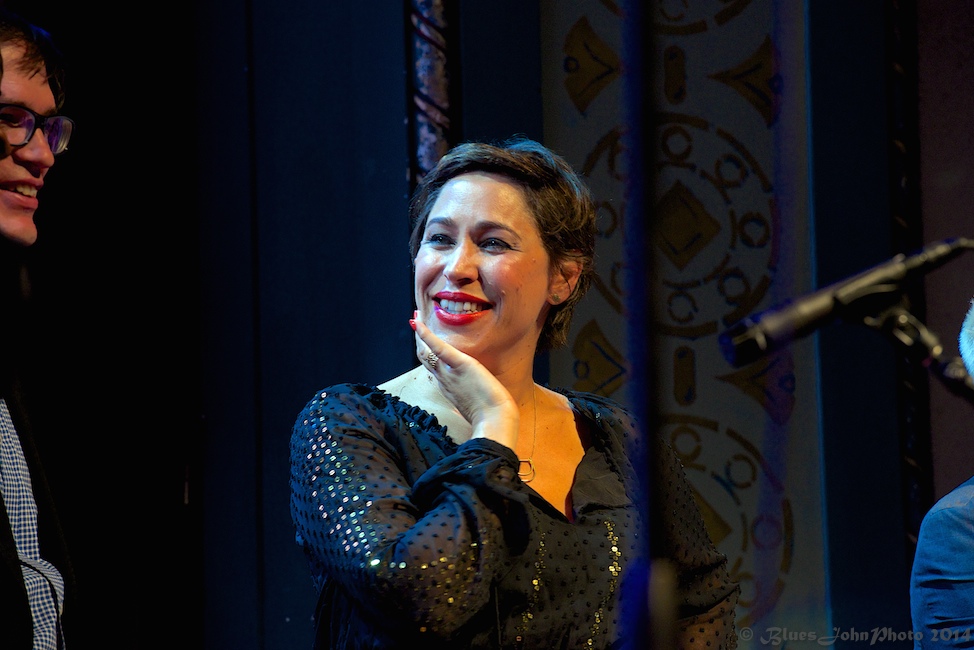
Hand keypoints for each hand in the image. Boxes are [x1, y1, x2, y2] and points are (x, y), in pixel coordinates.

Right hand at [411, 311, 518, 448]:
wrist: (495, 421)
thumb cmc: (491, 417)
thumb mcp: (477, 405)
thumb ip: (471, 396)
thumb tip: (474, 393)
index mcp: (449, 389)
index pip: (434, 368)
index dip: (427, 354)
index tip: (423, 343)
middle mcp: (444, 380)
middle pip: (425, 358)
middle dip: (419, 340)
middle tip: (414, 323)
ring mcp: (449, 373)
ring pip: (427, 352)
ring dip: (420, 333)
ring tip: (415, 317)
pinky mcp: (460, 365)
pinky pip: (439, 348)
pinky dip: (426, 335)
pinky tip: (418, 323)